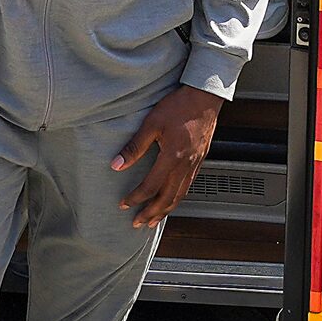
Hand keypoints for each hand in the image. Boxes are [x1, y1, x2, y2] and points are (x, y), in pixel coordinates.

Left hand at [115, 84, 223, 228]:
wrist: (205, 97)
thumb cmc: (178, 106)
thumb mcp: (151, 123)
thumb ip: (134, 146)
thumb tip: (116, 165)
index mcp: (173, 157)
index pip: (151, 186)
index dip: (136, 198)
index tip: (123, 205)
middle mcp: (186, 165)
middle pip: (168, 198)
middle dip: (151, 213)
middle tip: (137, 223)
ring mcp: (195, 164)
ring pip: (180, 195)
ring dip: (165, 210)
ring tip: (153, 220)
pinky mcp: (200, 160)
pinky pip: (188, 186)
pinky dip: (177, 198)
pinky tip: (170, 200)